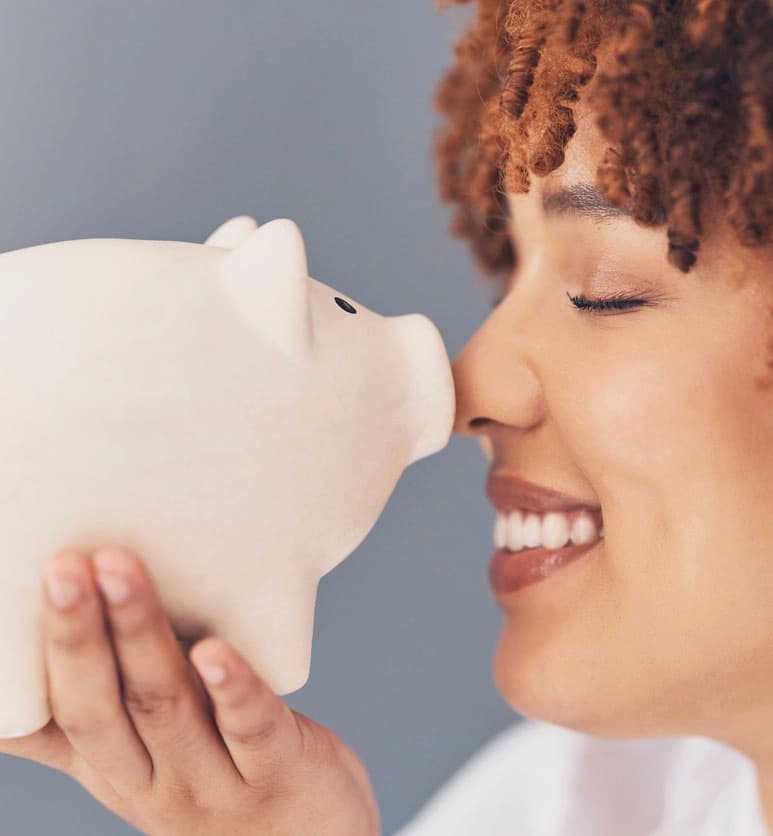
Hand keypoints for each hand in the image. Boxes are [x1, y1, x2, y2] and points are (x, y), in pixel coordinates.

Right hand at [0, 546, 380, 835]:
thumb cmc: (219, 785)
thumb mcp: (142, 768)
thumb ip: (89, 728)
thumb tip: (18, 692)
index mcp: (116, 771)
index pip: (60, 716)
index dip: (37, 658)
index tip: (25, 588)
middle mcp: (153, 783)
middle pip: (100, 708)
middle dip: (76, 636)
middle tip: (63, 565)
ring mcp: (214, 783)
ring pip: (166, 704)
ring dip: (141, 635)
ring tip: (119, 571)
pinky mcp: (279, 769)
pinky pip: (249, 727)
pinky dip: (231, 686)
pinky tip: (214, 650)